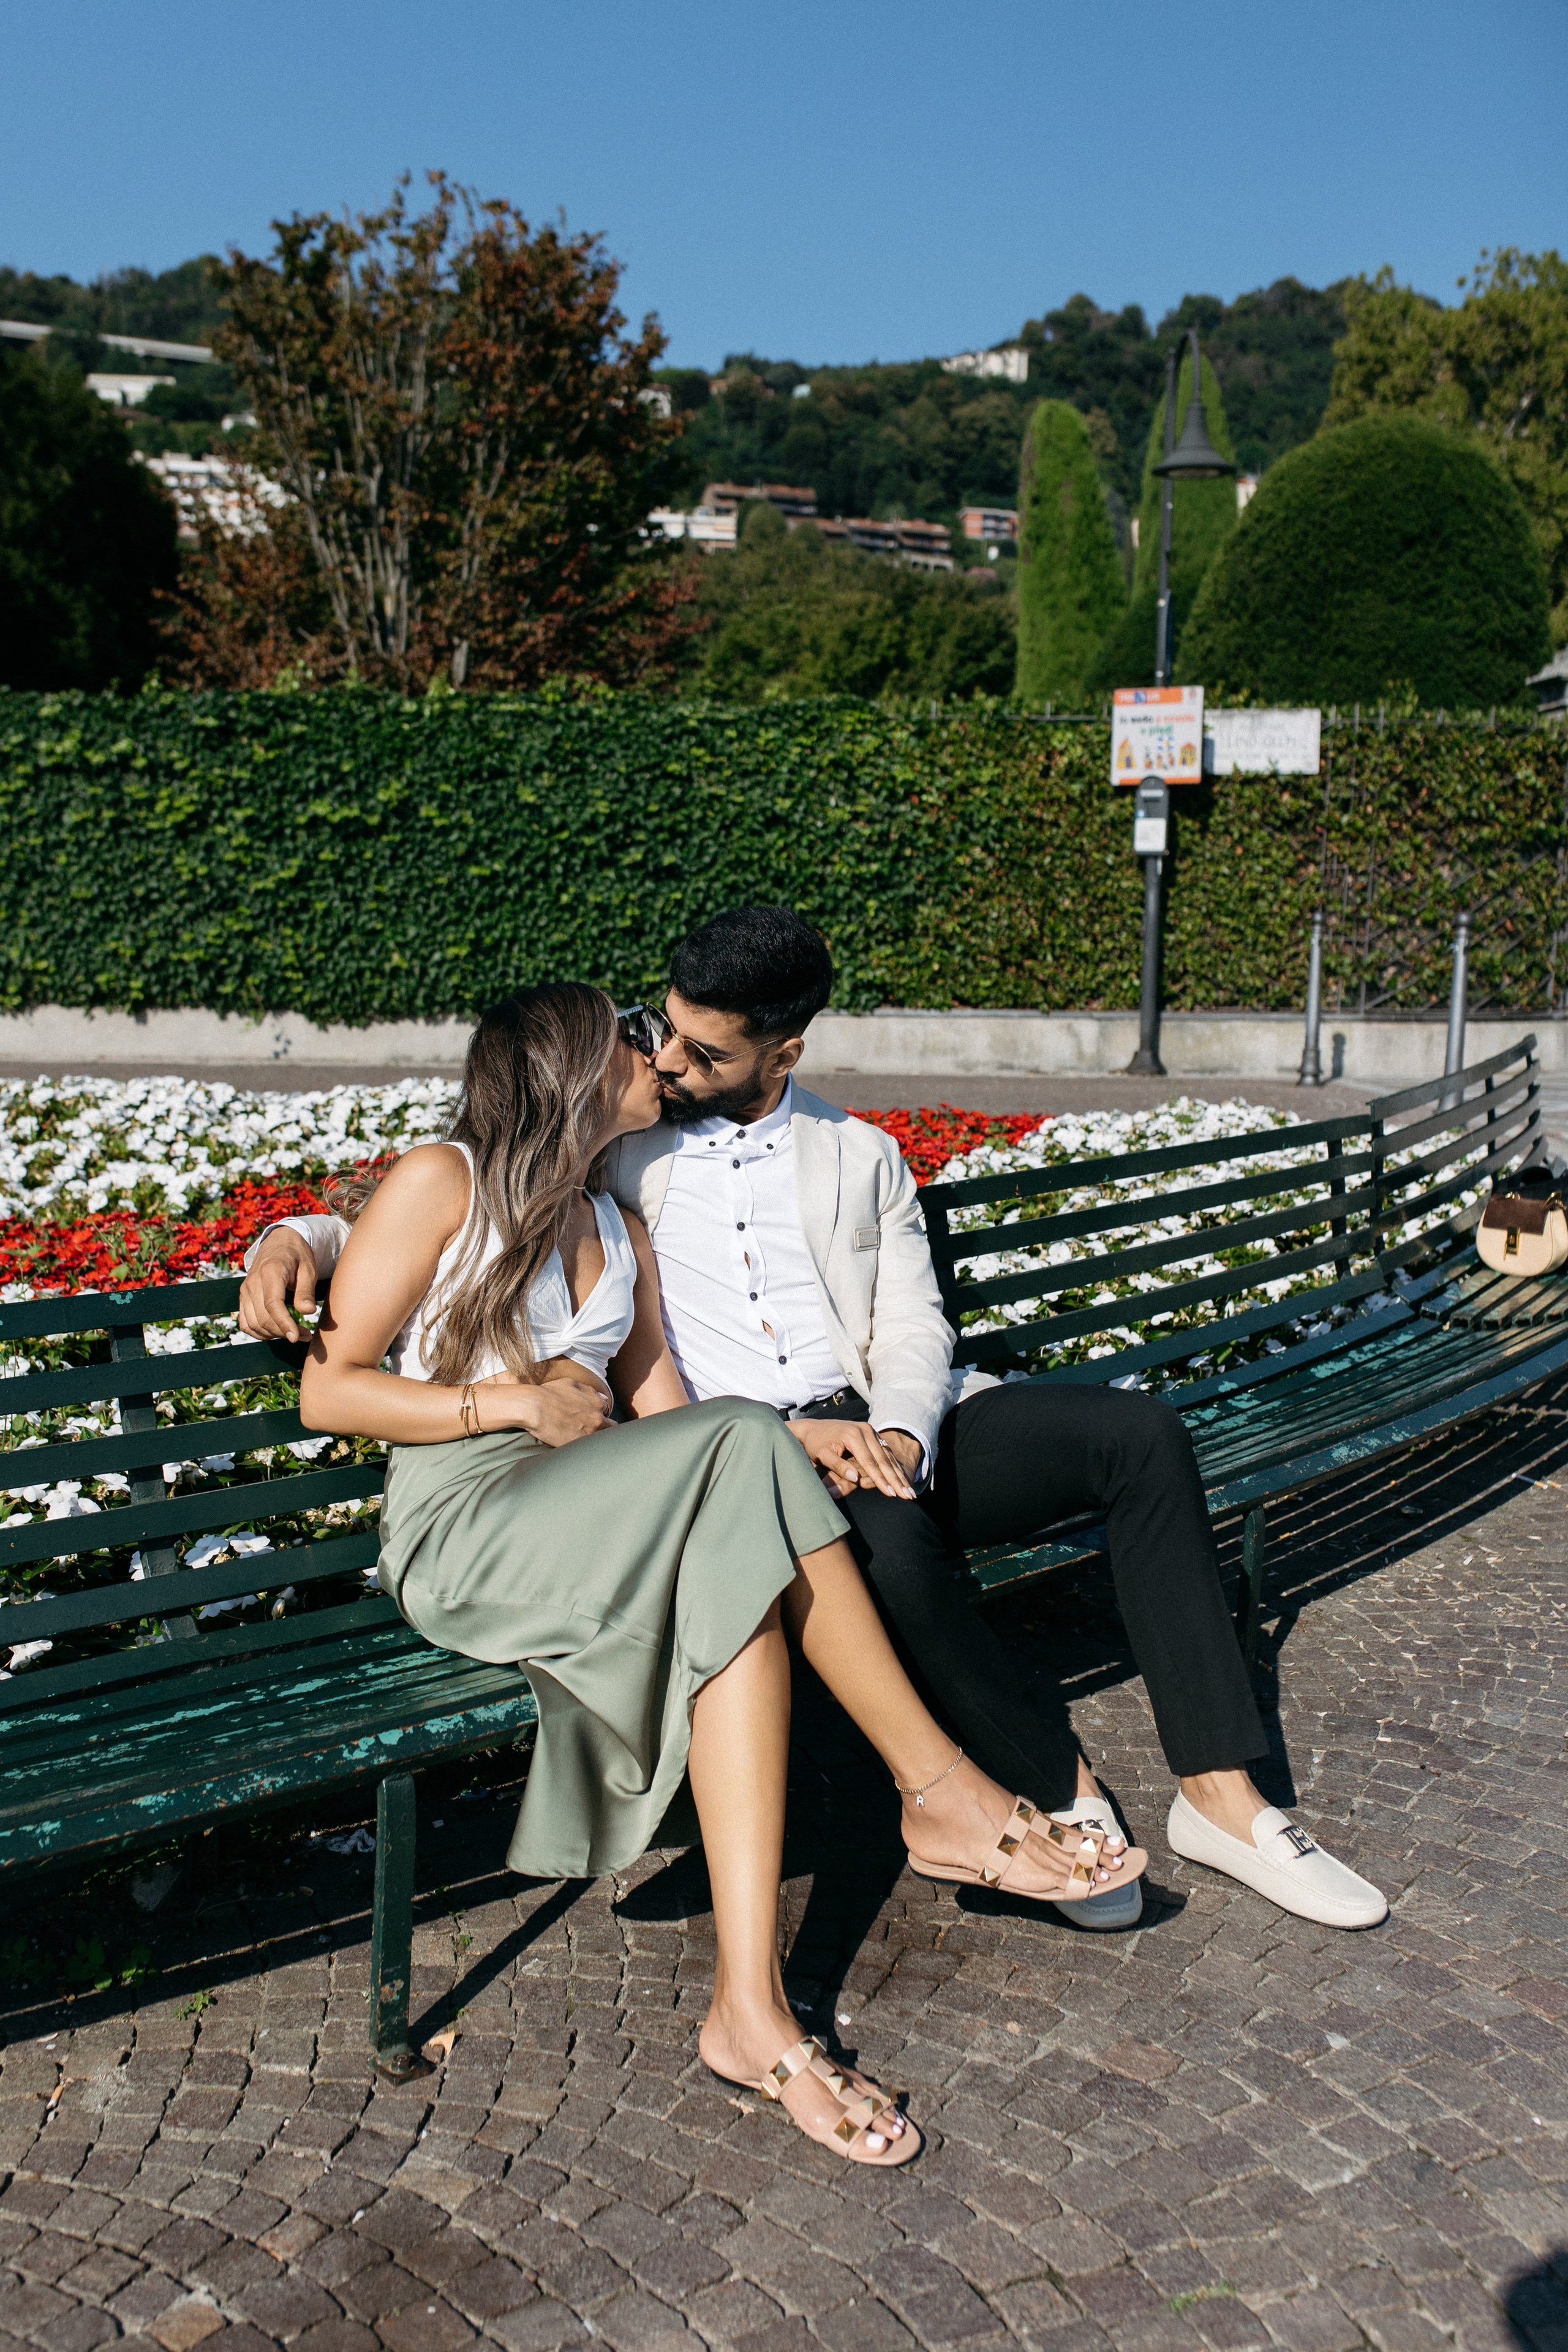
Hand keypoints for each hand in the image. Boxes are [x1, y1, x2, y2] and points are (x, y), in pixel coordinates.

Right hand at [238, 1229, 318, 1339]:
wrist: (278, 1243)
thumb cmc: (297, 1256)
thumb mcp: (308, 1268)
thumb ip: (306, 1291)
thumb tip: (308, 1312)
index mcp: (270, 1271)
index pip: (273, 1304)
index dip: (284, 1323)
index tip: (297, 1337)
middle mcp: (253, 1282)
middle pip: (262, 1318)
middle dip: (284, 1332)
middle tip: (306, 1335)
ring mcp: (245, 1291)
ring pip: (253, 1324)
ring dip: (274, 1335)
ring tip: (295, 1333)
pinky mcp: (243, 1298)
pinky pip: (246, 1323)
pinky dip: (260, 1333)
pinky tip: (277, 1332)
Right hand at [473, 1377, 613, 1448]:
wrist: (533, 1406)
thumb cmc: (549, 1393)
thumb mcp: (572, 1384)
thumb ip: (590, 1391)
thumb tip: (603, 1398)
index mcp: (597, 1403)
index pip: (608, 1413)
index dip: (600, 1416)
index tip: (592, 1420)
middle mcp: (597, 1418)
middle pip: (609, 1429)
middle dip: (601, 1429)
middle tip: (587, 1430)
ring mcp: (589, 1433)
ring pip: (600, 1441)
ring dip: (594, 1440)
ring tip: (580, 1440)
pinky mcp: (578, 1445)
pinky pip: (588, 1451)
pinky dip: (584, 1449)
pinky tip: (576, 1447)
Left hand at [787, 1418, 916, 1501]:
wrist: (814, 1428)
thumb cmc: (816, 1444)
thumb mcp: (822, 1455)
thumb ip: (838, 1466)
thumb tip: (855, 1478)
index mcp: (853, 1435)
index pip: (870, 1462)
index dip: (881, 1479)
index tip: (891, 1494)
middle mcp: (865, 1430)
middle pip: (883, 1459)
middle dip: (896, 1480)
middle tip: (908, 1496)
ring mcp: (871, 1431)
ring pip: (888, 1457)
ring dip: (899, 1476)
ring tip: (910, 1492)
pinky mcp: (873, 1435)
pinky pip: (886, 1453)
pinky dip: (895, 1468)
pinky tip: (903, 1481)